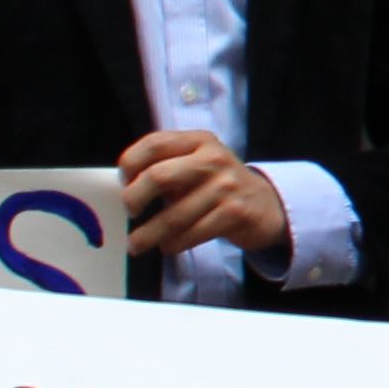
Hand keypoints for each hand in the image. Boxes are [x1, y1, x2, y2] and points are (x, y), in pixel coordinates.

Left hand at [115, 129, 295, 266]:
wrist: (266, 205)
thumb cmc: (218, 186)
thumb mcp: (196, 165)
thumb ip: (165, 167)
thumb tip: (125, 188)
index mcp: (199, 141)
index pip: (155, 143)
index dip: (131, 163)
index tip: (123, 182)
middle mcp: (214, 158)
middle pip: (158, 176)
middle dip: (134, 198)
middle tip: (129, 212)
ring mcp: (226, 186)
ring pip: (174, 215)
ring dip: (148, 234)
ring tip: (136, 244)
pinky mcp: (235, 213)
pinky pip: (192, 233)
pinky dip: (173, 244)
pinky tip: (167, 246)